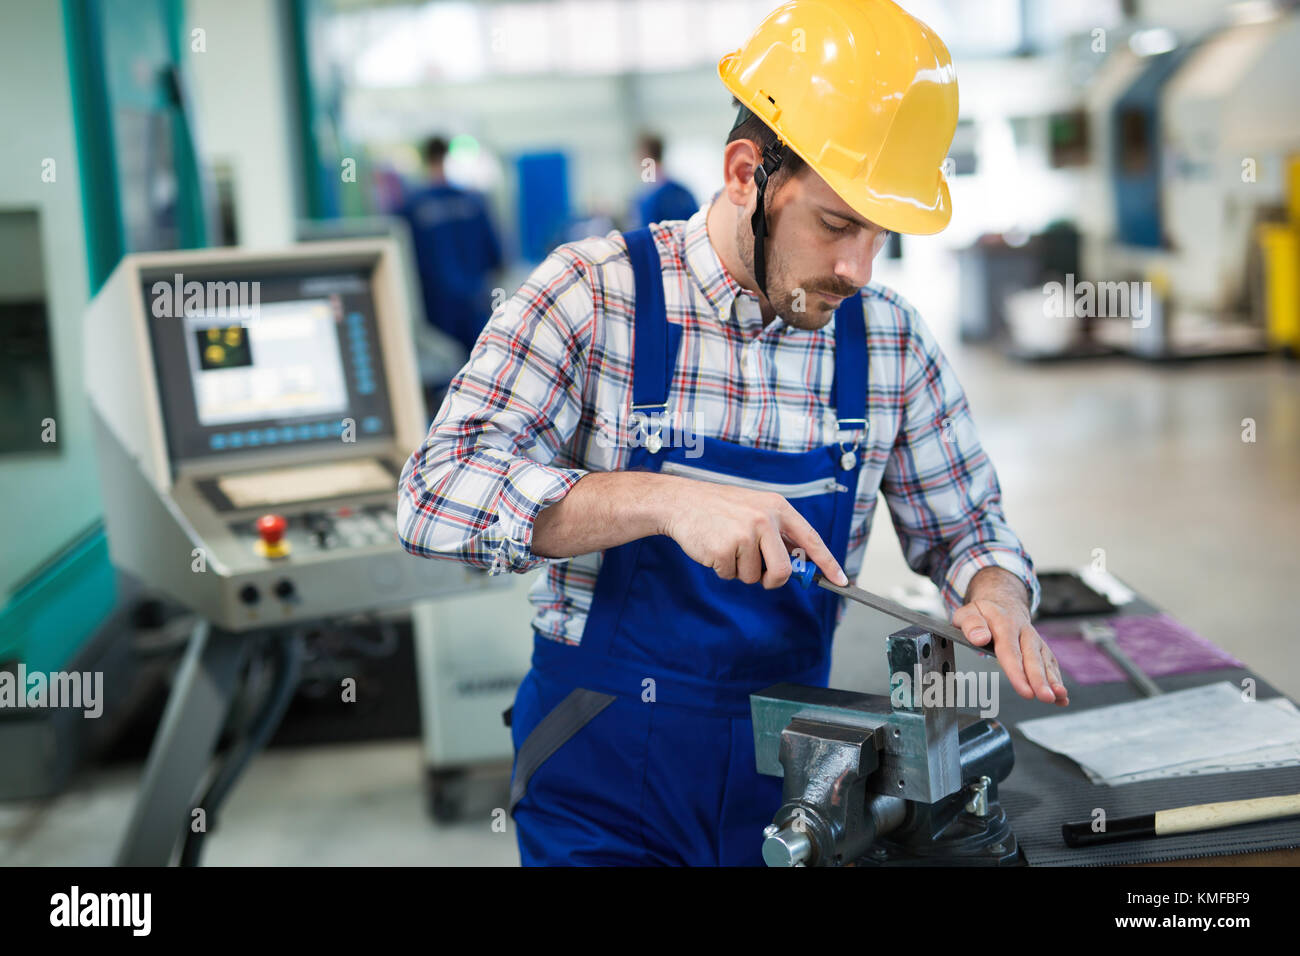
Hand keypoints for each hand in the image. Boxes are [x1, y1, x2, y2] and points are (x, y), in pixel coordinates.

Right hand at [660, 480, 847, 588]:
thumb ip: (776, 534)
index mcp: (777, 507)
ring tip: (726, 545)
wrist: (681, 502)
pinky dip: (722, 569)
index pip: (810, 539)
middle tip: (762, 575)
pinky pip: (731, 575)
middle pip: (783, 569)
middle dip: (773, 580)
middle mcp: (764, 519)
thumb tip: (797, 566)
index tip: (840, 581)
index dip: (827, 563)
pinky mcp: (725, 549)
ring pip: (754, 576)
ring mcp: (745, 534)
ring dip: (740, 570)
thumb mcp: (754, 509)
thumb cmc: (719, 509)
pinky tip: (713, 548)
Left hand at [952, 575, 1068, 706]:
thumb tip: (979, 638)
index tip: (1025, 690)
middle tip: (1045, 697)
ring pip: (1045, 662)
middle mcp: (1025, 633)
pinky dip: (1057, 682)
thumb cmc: (983, 613)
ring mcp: (1035, 641)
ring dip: (1053, 682)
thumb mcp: (968, 612)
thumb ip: (971, 624)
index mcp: (1005, 624)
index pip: (1010, 651)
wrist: (1002, 604)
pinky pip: (1051, 666)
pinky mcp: (1042, 650)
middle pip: (1032, 659)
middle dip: (1040, 680)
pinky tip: (1061, 699)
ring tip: (1058, 698)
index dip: (1018, 672)